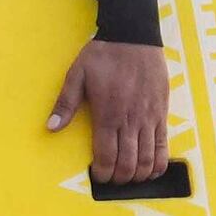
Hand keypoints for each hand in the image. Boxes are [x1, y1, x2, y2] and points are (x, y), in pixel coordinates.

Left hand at [49, 39, 172, 185]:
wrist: (133, 36)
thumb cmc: (103, 55)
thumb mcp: (77, 75)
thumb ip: (65, 103)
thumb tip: (51, 127)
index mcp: (107, 114)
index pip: (106, 156)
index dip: (102, 173)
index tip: (97, 176)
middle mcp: (130, 120)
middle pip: (128, 163)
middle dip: (119, 178)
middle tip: (112, 180)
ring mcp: (149, 118)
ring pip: (147, 159)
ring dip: (138, 175)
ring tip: (130, 178)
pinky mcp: (162, 113)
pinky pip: (164, 145)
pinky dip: (159, 163)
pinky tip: (152, 170)